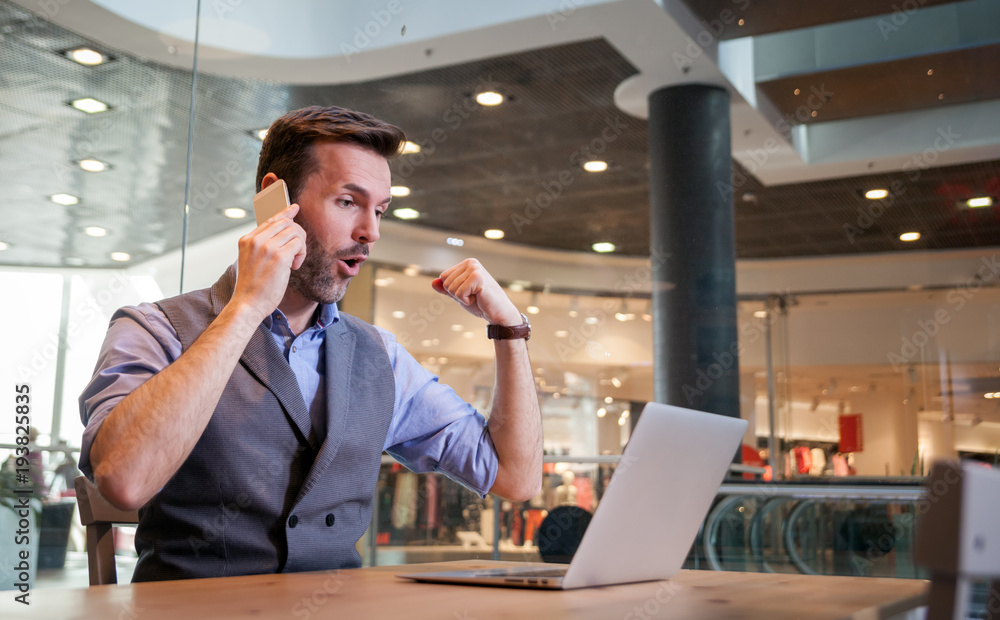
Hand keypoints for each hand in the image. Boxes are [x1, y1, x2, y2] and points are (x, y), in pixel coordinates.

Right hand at [231, 203, 306, 320]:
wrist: (247, 304)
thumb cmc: (252, 287)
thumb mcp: (252, 261)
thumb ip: (263, 246)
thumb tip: (283, 233)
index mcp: (247, 240)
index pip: (270, 220)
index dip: (284, 213)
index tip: (294, 208)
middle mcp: (255, 240)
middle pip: (285, 223)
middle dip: (297, 234)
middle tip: (296, 252)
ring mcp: (266, 247)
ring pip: (294, 231)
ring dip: (300, 246)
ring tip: (293, 262)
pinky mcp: (279, 257)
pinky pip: (299, 244)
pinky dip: (301, 254)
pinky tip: (294, 266)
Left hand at [432, 258, 521, 325]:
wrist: (499, 312)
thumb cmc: (481, 303)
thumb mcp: (460, 295)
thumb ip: (446, 289)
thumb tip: (433, 282)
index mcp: (466, 264)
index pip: (443, 277)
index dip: (452, 290)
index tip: (468, 292)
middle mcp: (470, 263)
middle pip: (445, 282)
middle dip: (456, 294)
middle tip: (473, 295)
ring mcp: (474, 269)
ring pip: (451, 288)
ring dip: (462, 298)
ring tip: (477, 296)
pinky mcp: (477, 277)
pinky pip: (459, 293)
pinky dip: (466, 300)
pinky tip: (479, 298)